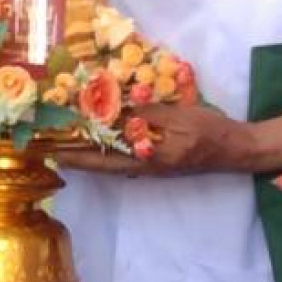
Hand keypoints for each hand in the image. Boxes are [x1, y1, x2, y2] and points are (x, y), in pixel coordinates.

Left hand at [60, 101, 253, 176]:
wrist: (235, 149)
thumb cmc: (209, 131)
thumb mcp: (179, 118)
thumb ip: (148, 116)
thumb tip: (115, 113)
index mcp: (147, 158)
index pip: (103, 158)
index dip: (76, 154)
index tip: (50, 150)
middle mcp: (143, 167)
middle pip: (101, 163)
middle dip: (74, 155)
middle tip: (47, 147)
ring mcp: (149, 166)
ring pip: (109, 162)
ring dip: (86, 153)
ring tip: (64, 143)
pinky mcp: (155, 161)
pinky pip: (122, 159)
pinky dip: (104, 151)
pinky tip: (97, 143)